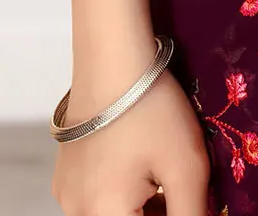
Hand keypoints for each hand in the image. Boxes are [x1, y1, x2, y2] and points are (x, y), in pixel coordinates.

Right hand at [50, 65, 211, 215]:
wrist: (112, 56)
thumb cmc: (151, 108)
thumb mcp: (185, 167)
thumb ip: (192, 215)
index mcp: (103, 215)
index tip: (190, 202)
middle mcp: (76, 211)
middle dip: (158, 214)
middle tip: (180, 187)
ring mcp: (67, 193)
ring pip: (114, 214)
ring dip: (143, 209)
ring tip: (165, 175)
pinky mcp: (66, 175)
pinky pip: (99, 199)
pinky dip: (124, 195)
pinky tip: (143, 164)